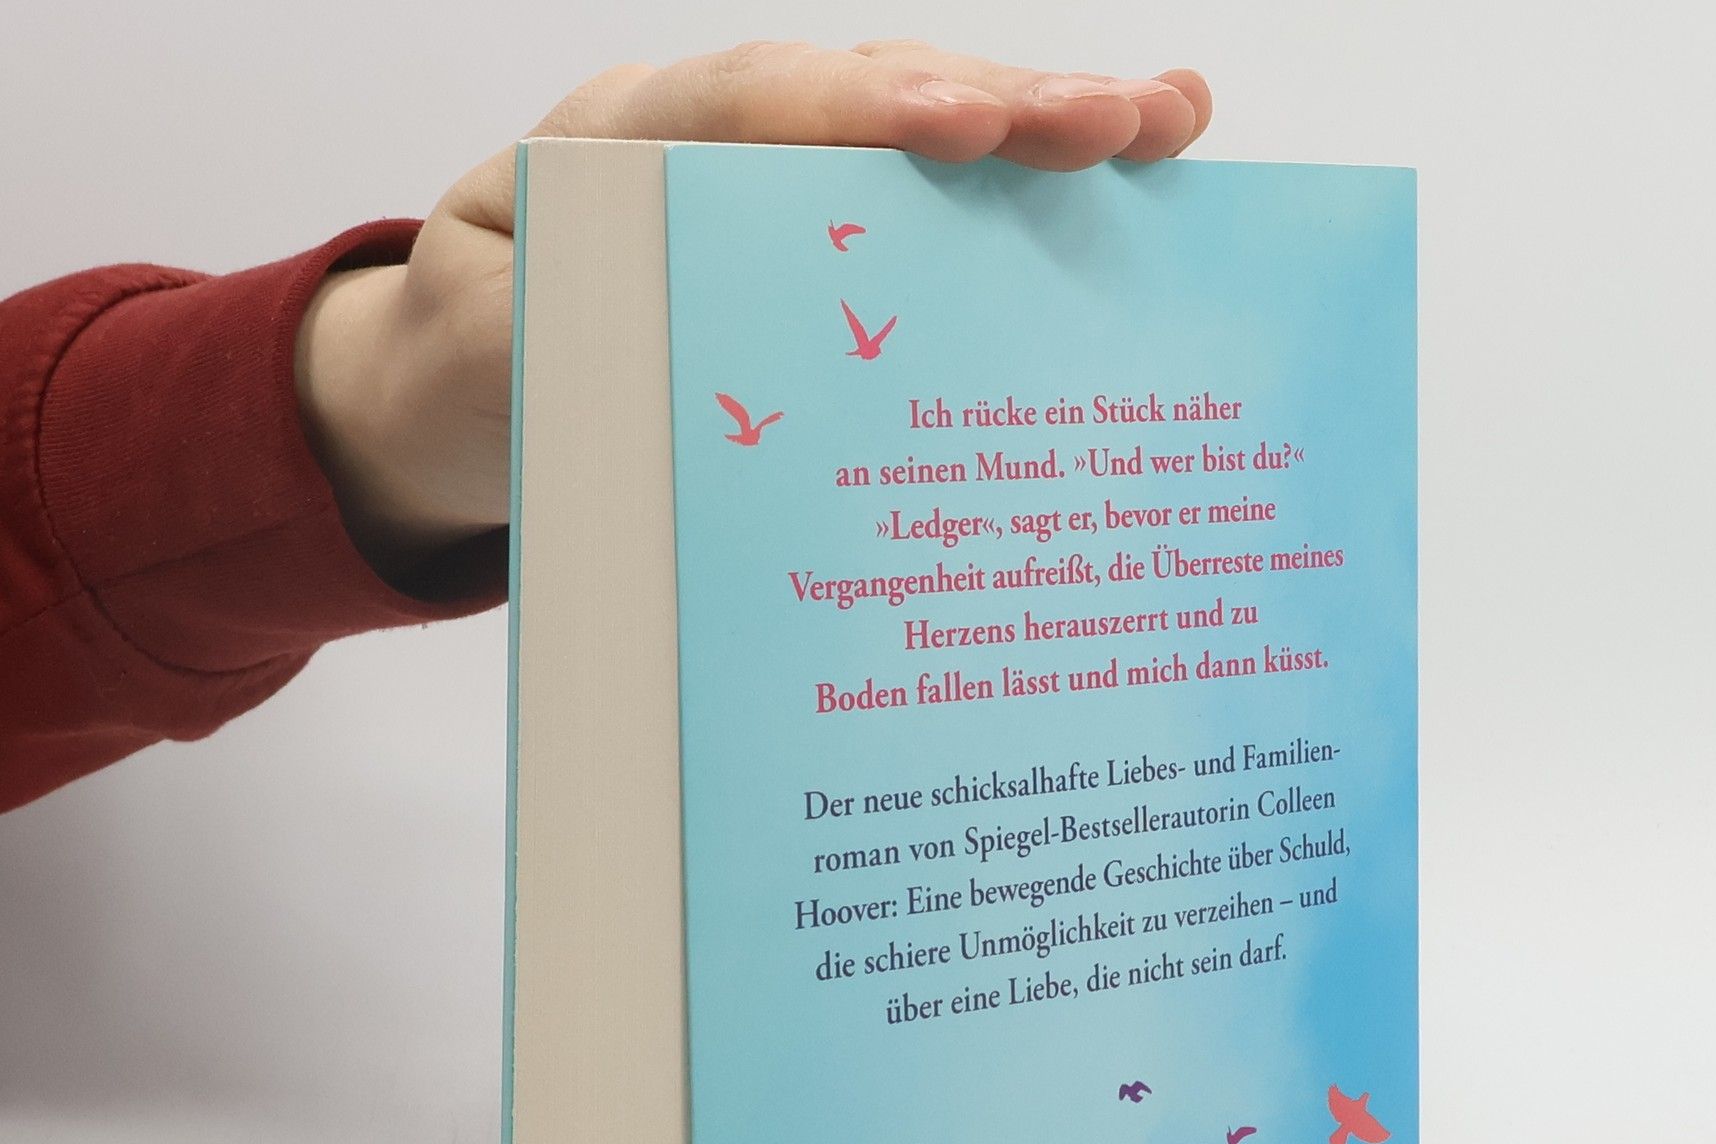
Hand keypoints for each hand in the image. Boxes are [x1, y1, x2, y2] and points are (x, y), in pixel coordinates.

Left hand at [295, 42, 1210, 580]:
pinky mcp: (825, 256)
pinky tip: (1132, 195)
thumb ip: (546, 340)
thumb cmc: (474, 362)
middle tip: (1130, 119)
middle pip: (872, 101)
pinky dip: (1028, 212)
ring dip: (1050, 136)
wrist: (455, 383)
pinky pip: (931, 223)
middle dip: (1007, 103)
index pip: (755, 106)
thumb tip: (668, 352)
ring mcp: (783, 194)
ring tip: (1173, 128)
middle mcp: (719, 145)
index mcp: (623, 147)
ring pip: (923, 147)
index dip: (861, 112)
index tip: (960, 129)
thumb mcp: (474, 357)